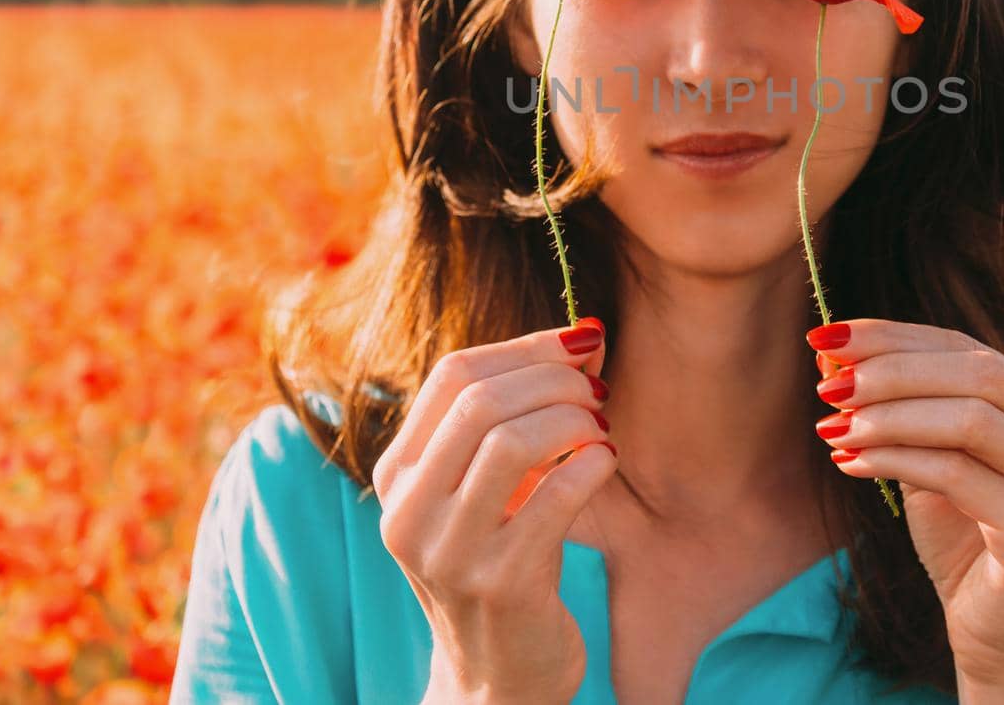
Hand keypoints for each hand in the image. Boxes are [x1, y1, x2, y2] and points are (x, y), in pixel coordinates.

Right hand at [373, 317, 616, 703]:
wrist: (496, 679)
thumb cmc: (502, 560)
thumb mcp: (487, 487)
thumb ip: (516, 414)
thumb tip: (586, 334)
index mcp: (397, 474)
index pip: (452, 374)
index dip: (526, 346)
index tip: (580, 342)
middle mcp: (409, 511)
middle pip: (480, 399)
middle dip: (553, 378)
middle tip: (597, 388)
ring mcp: (450, 552)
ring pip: (512, 440)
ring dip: (573, 419)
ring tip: (600, 427)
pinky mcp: (501, 585)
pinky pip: (556, 497)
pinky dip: (592, 465)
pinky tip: (606, 462)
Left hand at [810, 317, 1003, 693]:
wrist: (999, 637)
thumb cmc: (963, 540)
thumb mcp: (930, 456)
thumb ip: (899, 405)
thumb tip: (833, 349)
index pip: (968, 348)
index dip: (894, 337)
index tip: (827, 335)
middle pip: (976, 372)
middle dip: (890, 370)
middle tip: (827, 384)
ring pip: (969, 418)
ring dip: (888, 416)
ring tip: (833, 427)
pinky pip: (958, 474)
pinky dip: (896, 461)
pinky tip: (851, 464)